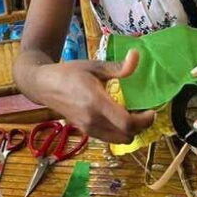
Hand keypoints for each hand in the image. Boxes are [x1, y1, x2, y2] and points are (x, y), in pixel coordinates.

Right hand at [32, 49, 155, 143]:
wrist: (44, 85)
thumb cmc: (69, 73)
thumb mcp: (94, 66)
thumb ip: (118, 67)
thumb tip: (137, 55)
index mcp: (96, 102)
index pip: (126, 123)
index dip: (144, 121)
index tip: (152, 110)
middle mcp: (92, 120)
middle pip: (126, 136)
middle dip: (141, 126)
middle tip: (144, 111)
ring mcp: (87, 129)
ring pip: (119, 140)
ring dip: (130, 131)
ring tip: (132, 115)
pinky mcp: (85, 132)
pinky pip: (109, 138)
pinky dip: (119, 132)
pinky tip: (118, 118)